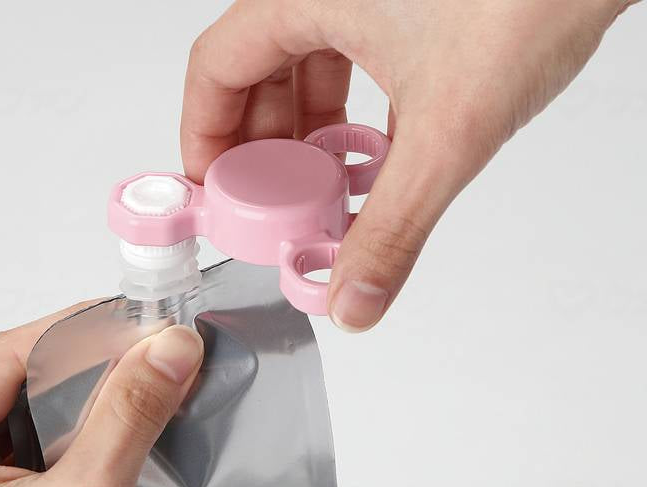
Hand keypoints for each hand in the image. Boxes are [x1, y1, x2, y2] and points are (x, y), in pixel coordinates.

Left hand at [0, 306, 203, 486]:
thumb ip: (128, 416)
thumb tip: (169, 347)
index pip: (7, 355)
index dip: (83, 330)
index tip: (147, 320)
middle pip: (20, 377)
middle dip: (93, 363)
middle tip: (157, 348)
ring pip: (34, 409)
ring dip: (93, 396)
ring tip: (149, 381)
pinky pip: (41, 443)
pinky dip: (87, 429)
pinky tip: (126, 424)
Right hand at [181, 0, 636, 330]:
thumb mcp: (446, 132)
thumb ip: (394, 227)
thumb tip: (353, 294)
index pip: (216, 69)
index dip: (204, 137)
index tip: (214, 191)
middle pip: (256, 75)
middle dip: (263, 150)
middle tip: (273, 207)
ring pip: (306, 71)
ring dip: (308, 138)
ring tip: (320, 193)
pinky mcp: (404, 11)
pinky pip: (350, 66)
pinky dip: (351, 120)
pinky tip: (370, 164)